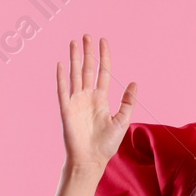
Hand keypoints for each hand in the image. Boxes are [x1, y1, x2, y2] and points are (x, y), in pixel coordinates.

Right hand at [57, 34, 136, 170]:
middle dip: (88, 52)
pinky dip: (62, 77)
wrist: (91, 160)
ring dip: (74, 59)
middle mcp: (88, 97)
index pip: (103, 72)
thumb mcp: (122, 121)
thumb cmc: (106, 144)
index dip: (104, 56)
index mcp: (101, 99)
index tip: (103, 41)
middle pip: (88, 69)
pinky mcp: (66, 110)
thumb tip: (134, 82)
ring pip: (75, 75)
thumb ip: (128, 102)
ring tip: (74, 42)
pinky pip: (63, 90)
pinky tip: (61, 64)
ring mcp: (76, 102)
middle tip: (86, 35)